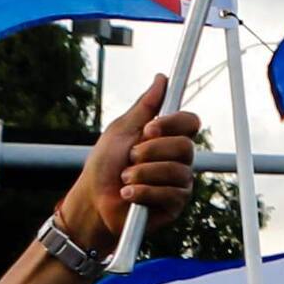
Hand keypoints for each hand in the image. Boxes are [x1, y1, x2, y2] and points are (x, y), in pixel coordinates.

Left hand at [56, 83, 205, 246]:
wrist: (93, 201)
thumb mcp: (121, 130)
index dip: (173, 123)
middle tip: (130, 158)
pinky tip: (128, 194)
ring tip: (124, 179)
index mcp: (168, 138)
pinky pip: (169, 193)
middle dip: (150, 152)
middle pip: (185, 146)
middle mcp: (179, 159)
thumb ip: (145, 107)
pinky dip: (142, 191)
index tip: (148, 129)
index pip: (190, 122)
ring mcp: (179, 182)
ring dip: (141, 174)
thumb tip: (162, 78)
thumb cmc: (104, 165)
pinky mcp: (175, 204)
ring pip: (175, 171)